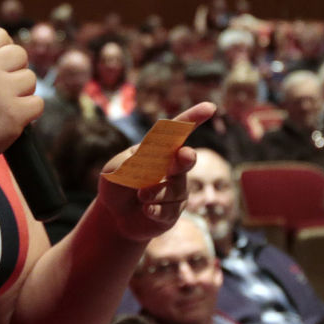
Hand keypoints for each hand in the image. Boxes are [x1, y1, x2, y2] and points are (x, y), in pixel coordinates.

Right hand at [0, 28, 41, 170]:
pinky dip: (29, 113)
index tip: (1, 62)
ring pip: (31, 79)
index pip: (0, 35)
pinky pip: (37, 103)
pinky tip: (12, 119)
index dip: (3, 48)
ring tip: (3, 107)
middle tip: (4, 88)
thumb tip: (1, 56)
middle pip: (20, 54)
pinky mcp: (16, 113)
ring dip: (22, 92)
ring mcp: (3, 92)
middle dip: (16, 70)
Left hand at [95, 102, 215, 241]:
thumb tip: (153, 162)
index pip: (176, 132)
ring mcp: (176, 190)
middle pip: (184, 159)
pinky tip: (146, 209)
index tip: (210, 107)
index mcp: (158, 150)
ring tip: (140, 195)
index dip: (193, 118)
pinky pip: (170, 210)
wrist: (113, 216)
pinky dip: (156, 209)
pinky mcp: (173, 212)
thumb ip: (131, 163)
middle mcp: (172, 167)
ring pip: (175, 189)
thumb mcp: (114, 170)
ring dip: (155, 191)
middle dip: (185, 157)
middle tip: (184, 155)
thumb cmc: (116, 185)